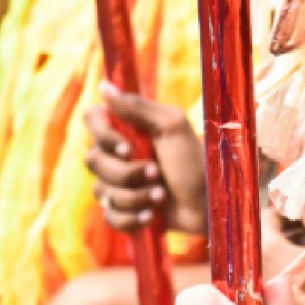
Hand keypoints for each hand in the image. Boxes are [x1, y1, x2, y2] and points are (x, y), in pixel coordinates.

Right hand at [85, 82, 207, 233]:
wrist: (211, 202)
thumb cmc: (196, 160)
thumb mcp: (172, 127)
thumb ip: (138, 108)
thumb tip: (103, 86)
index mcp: (129, 128)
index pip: (92, 119)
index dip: (103, 135)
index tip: (128, 148)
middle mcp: (119, 153)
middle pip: (93, 160)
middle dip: (127, 173)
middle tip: (157, 174)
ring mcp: (119, 182)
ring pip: (102, 191)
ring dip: (136, 197)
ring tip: (162, 196)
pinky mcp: (124, 210)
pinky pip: (110, 216)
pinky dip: (132, 218)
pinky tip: (152, 216)